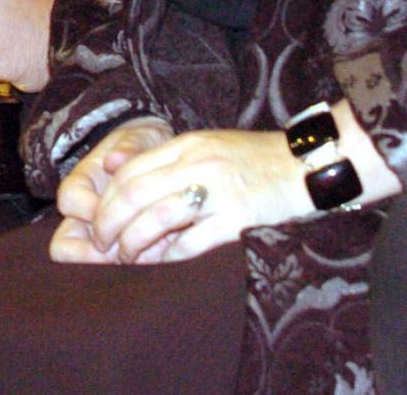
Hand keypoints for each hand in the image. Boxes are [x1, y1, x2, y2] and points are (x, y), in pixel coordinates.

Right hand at [50, 116, 172, 263]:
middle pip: (62, 245)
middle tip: (125, 252)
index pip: (70, 200)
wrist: (160, 158)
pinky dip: (132, 266)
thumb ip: (129, 146)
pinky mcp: (117, 249)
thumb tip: (113, 161)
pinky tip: (160, 254)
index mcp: (83, 181)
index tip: (124, 213)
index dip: (94, 211)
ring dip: (110, 266)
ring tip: (146, 255)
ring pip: (82, 264)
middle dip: (91, 255)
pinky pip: (111, 268)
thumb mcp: (140, 138)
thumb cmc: (145, 146)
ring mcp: (97, 234)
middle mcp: (83, 213)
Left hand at [81, 128, 312, 263]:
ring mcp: (218, 192)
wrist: (309, 164)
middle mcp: (197, 165)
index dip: (106, 200)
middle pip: (133, 194)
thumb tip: (114, 169)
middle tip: (102, 244)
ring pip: (156, 219)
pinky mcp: (239, 219)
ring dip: (133, 243)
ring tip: (127, 257)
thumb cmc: (255, 159)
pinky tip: (162, 262)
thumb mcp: (207, 145)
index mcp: (186, 145)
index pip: (129, 171)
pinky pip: (191, 242)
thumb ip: (167, 158)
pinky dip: (169, 256)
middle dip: (108, 223)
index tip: (97, 219)